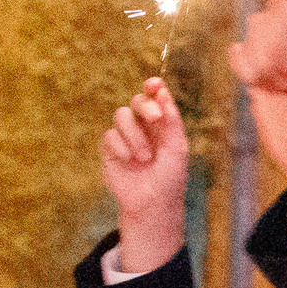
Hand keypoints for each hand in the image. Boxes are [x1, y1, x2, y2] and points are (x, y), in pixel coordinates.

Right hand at [98, 79, 188, 275]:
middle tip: (155, 118)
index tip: (154, 84)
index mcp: (162, 125)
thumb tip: (164, 92)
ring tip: (145, 157)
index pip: (155, 99)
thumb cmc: (170, 177)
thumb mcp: (177, 148)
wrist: (152, 203)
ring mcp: (125, 137)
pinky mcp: (109, 148)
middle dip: (145, 106)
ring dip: (135, 134)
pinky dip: (122, 148)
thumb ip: (171, 121)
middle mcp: (143, 127)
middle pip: (136, 102)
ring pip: (121, 115)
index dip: (153, 87)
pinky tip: (131, 162)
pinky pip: (109, 135)